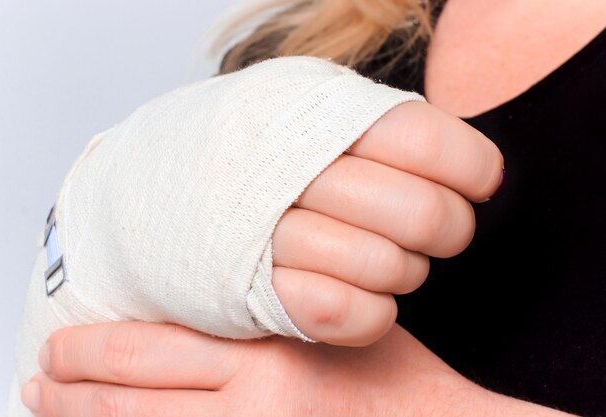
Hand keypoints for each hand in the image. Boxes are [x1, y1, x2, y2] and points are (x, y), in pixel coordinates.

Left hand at [21, 321, 574, 416]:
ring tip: (49, 409)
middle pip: (127, 402)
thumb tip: (193, 317)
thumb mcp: (324, 330)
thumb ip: (262, 322)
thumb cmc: (394, 382)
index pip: (148, 352)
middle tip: (37, 379)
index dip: (89, 350)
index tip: (58, 344)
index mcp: (268, 362)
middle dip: (68, 391)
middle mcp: (251, 414)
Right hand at [272, 101, 503, 345]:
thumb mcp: (318, 108)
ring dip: (406, 271)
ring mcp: (266, 233)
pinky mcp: (253, 290)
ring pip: (383, 266)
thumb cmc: (268, 152)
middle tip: (439, 228)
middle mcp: (290, 171)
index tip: (477, 182)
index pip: (423, 139)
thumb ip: (392, 127)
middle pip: (420, 213)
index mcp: (314, 115)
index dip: (471, 167)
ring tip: (390, 259)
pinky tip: (369, 296)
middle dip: (452, 228)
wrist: (175, 183)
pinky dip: (374, 313)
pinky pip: (341, 312)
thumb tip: (485, 173)